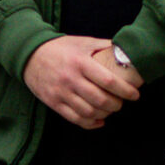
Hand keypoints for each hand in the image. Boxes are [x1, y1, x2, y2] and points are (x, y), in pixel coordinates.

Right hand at [21, 35, 140, 129]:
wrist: (29, 54)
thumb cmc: (60, 48)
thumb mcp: (82, 42)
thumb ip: (104, 46)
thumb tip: (126, 50)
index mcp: (80, 62)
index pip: (108, 81)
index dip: (125, 90)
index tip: (135, 94)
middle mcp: (70, 79)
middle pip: (100, 100)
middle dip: (117, 104)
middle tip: (121, 102)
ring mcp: (61, 92)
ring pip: (89, 112)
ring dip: (105, 114)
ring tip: (109, 109)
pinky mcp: (53, 102)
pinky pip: (75, 119)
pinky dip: (91, 123)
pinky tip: (99, 120)